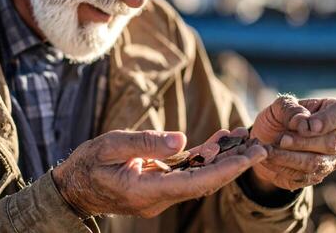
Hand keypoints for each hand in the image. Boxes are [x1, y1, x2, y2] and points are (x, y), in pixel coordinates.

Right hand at [52, 129, 266, 217]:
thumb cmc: (89, 163)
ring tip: (246, 139)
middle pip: (204, 182)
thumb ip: (145, 143)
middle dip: (234, 166)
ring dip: (223, 160)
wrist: (74, 186)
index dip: (225, 170)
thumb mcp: (111, 145)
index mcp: (147, 190)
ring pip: (199, 178)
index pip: (195, 183)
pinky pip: (187, 172)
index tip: (249, 157)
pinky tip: (219, 142)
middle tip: (261, 146)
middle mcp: (158, 197)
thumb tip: (181, 139)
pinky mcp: (159, 185)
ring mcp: (160, 193)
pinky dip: (204, 158)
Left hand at [250, 95, 335, 190]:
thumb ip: (291, 110)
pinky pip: (301, 176)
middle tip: (281, 139)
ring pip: (315, 163)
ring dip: (287, 157)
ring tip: (267, 150)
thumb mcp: (279, 107)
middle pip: (331, 143)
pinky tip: (266, 158)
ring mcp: (330, 160)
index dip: (328, 120)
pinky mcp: (315, 177)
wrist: (266, 142)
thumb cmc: (279, 118)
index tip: (309, 126)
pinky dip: (280, 167)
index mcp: (334, 112)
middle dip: (302, 142)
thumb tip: (304, 124)